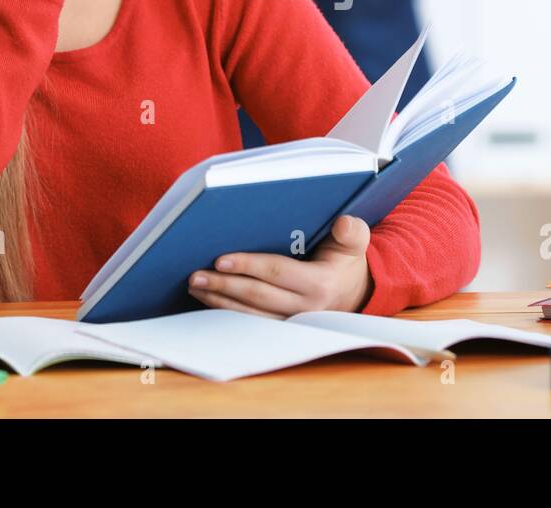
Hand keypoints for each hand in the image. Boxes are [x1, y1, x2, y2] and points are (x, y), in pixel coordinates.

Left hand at [188, 215, 373, 318]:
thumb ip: (352, 232)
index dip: (248, 266)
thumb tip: (344, 222)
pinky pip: (249, 322)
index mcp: (319, 284)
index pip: (277, 273)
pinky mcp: (280, 328)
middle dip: (224, 285)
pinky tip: (208, 300)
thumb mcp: (354, 244)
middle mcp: (304, 308)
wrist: (355, 294)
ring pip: (248, 314)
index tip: (221, 259)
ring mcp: (290, 322)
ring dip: (219, 300)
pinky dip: (227, 311)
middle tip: (195, 274)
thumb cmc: (345, 263)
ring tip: (195, 286)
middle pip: (256, 296)